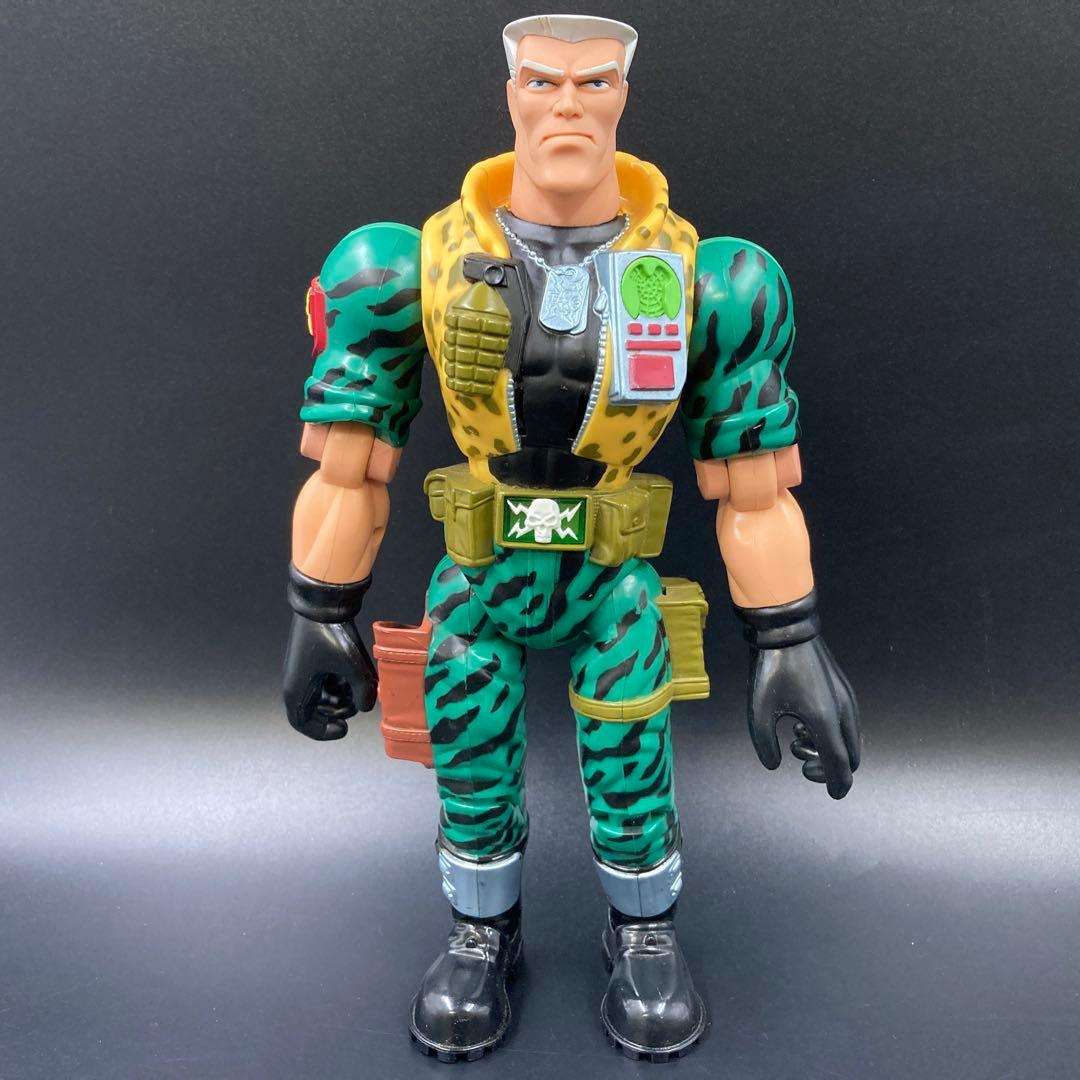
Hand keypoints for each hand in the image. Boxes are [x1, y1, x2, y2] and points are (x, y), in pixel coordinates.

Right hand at [282, 612, 377, 739]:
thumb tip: (369, 706)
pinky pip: (329, 680)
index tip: (343, 729)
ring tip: (359, 687)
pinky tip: (357, 674)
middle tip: (355, 704)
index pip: (303, 723)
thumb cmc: (329, 633)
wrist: (323, 603)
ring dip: (342, 696)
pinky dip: (342, 682)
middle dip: (338, 711)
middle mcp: (299, 682)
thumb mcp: (351, 664)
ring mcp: (307, 670)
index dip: (322, 731)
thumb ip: (363, 689)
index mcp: (298, 688)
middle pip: (316, 711)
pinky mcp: (317, 660)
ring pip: (325, 696)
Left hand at [746, 635, 860, 798]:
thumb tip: (775, 764)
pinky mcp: (842, 688)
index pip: (840, 765)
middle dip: (829, 767)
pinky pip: (845, 722)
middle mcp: (843, 711)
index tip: (833, 794)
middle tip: (802, 763)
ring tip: (796, 739)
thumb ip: (765, 743)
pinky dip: (829, 732)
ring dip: (827, 748)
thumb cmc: (770, 668)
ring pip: (849, 738)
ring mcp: (846, 697)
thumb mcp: (759, 709)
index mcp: (825, 720)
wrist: (786, 630)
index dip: (836, 783)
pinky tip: (802, 723)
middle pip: (851, 755)